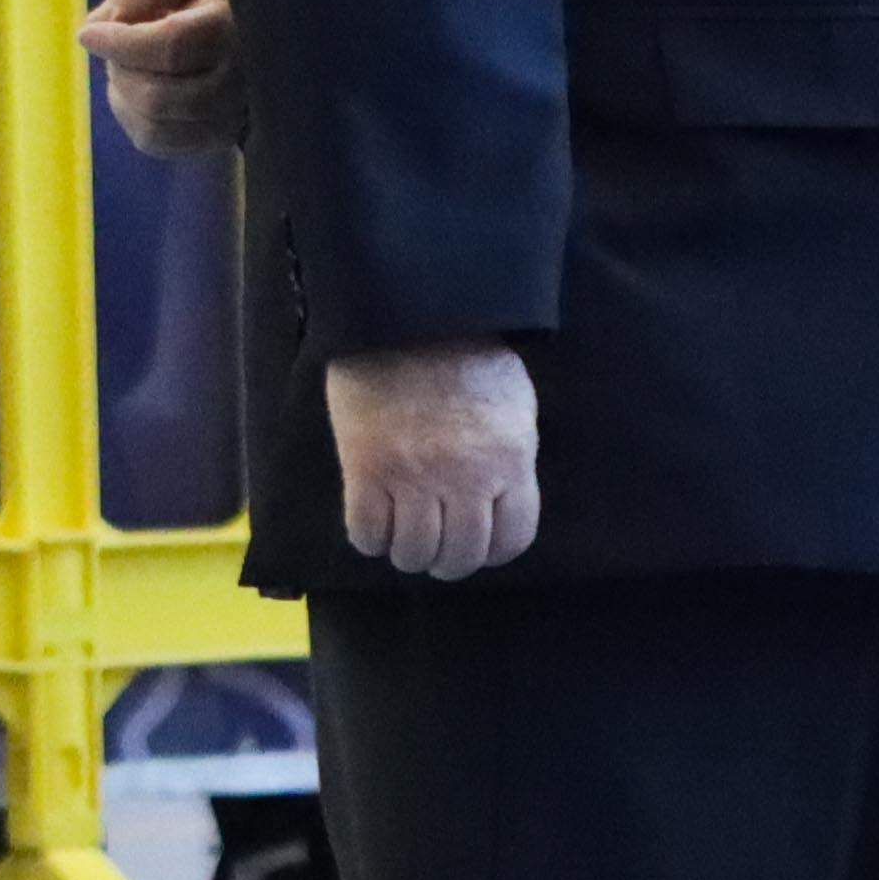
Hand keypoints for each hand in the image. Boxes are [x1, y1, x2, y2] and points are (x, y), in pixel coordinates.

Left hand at [82, 0, 244, 159]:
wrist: (281, 24)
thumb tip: (97, 24)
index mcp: (239, 27)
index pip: (170, 47)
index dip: (120, 44)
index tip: (89, 33)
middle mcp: (244, 80)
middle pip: (159, 96)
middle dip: (120, 69)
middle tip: (114, 43)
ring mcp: (236, 116)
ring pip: (156, 127)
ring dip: (122, 96)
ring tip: (127, 64)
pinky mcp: (222, 137)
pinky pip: (162, 143)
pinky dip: (133, 118)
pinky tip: (138, 89)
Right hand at [328, 339, 539, 577]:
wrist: (406, 317)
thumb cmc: (466, 356)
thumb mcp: (512, 407)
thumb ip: (510, 457)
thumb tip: (501, 500)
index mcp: (509, 460)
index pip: (512, 538)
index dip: (494, 552)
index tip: (480, 547)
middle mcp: (465, 477)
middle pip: (461, 554)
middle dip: (449, 562)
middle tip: (436, 553)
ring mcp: (413, 476)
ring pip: (414, 552)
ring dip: (409, 555)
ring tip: (404, 541)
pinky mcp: (366, 469)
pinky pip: (367, 532)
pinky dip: (370, 541)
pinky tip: (373, 527)